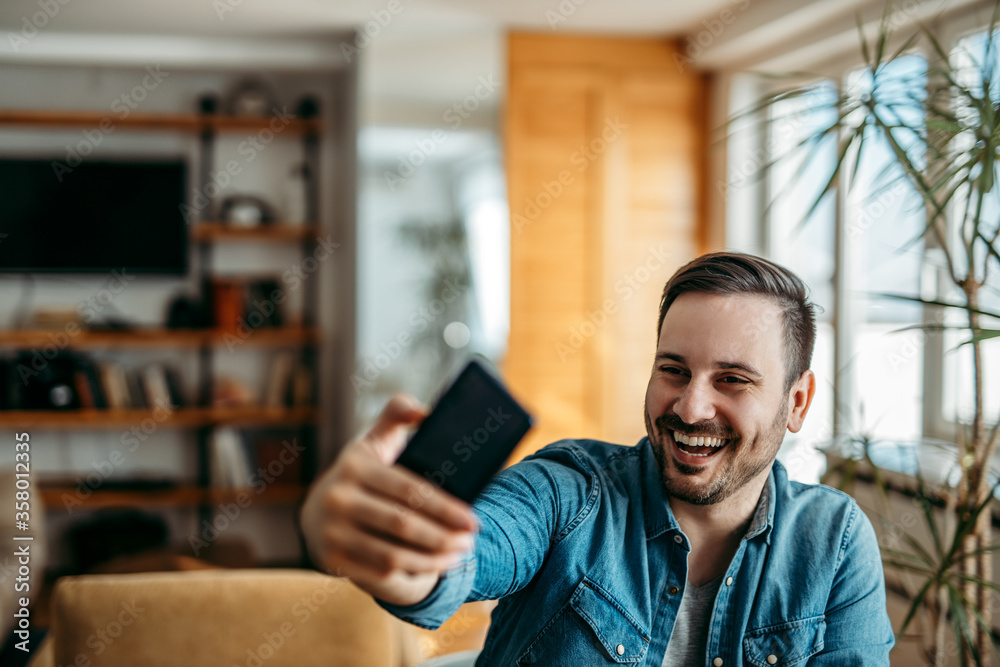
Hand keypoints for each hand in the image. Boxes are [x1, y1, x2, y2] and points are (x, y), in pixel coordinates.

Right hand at [300, 394, 478, 605]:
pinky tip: (437, 565)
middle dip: (444, 535)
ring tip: (460, 552)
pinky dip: (413, 571)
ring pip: (394, 554)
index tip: (472, 518)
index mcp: (354, 467)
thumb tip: (424, 410)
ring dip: (433, 557)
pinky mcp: (333, 561)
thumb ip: (395, 416)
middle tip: (471, 538)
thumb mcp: (371, 443)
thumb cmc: (358, 475)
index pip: (409, 490)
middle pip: (403, 524)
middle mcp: (339, 500)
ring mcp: (332, 533)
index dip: (445, 507)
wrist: (315, 514)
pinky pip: (381, 572)